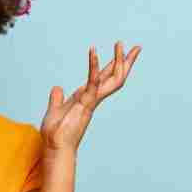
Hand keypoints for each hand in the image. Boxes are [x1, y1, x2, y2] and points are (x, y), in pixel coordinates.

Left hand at [40, 41, 140, 156]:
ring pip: (111, 79)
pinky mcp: (86, 103)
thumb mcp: (55, 110)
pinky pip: (92, 82)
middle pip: (114, 77)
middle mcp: (93, 98)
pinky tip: (93, 52)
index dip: (112, 65)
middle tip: (137, 47)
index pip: (103, 78)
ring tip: (120, 44)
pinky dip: (93, 66)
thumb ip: (57, 98)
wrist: (54, 146)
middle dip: (125, 62)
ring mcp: (91, 100)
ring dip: (117, 61)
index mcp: (87, 97)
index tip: (120, 52)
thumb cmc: (55, 132)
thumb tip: (57, 88)